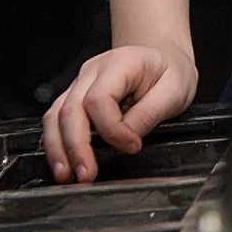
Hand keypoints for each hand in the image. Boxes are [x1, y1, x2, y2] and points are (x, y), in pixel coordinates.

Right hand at [41, 43, 198, 182]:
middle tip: (87, 174)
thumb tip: (126, 141)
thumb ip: (149, 114)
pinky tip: (62, 163)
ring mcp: (80, 83)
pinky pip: (55, 120)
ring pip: (55, 116)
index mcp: (121, 62)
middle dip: (76, 146)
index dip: (112, 129)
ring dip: (58, 149)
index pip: (100, 98)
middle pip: (71, 109)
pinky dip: (55, 143)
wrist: (164, 57)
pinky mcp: (74, 96)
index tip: (132, 147)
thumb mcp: (176, 89)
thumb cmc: (170, 71)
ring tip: (67, 175)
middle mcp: (93, 70)